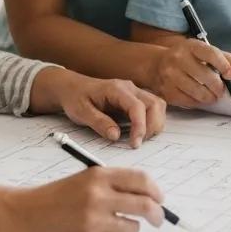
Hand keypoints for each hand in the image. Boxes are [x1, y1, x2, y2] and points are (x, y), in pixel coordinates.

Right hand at [8, 167, 164, 231]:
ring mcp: (92, 220)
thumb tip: (150, 197)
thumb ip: (115, 184)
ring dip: (130, 228)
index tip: (160, 199)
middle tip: (158, 219)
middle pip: (144, 205)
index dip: (155, 190)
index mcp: (98, 175)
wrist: (24, 214)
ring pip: (132, 227)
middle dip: (157, 214)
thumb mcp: (85, 179)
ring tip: (114, 225)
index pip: (141, 179)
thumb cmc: (57, 196)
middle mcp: (98, 196)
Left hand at [30, 68, 165, 147]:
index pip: (137, 106)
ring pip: (158, 105)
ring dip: (155, 123)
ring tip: (140, 138)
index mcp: (116, 89)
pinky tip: (140, 132)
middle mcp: (130, 88)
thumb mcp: (81, 112)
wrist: (73, 88)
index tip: (135, 143)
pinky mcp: (136, 99)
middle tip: (138, 143)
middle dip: (152, 126)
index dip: (140, 126)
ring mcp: (135, 92)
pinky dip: (152, 121)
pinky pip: (153, 108)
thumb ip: (99, 122)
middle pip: (155, 104)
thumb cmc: (76, 97)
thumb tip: (116, 135)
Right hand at [149, 37, 230, 107]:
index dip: (224, 66)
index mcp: (191, 46)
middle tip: (222, 91)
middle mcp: (179, 58)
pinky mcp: (167, 91)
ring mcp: (170, 75)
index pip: (211, 54)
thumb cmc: (187, 58)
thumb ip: (226, 59)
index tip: (230, 76)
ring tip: (213, 96)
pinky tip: (200, 98)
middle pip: (206, 76)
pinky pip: (189, 101)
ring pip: (198, 92)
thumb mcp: (204, 52)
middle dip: (219, 87)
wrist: (157, 64)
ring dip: (210, 97)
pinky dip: (198, 102)